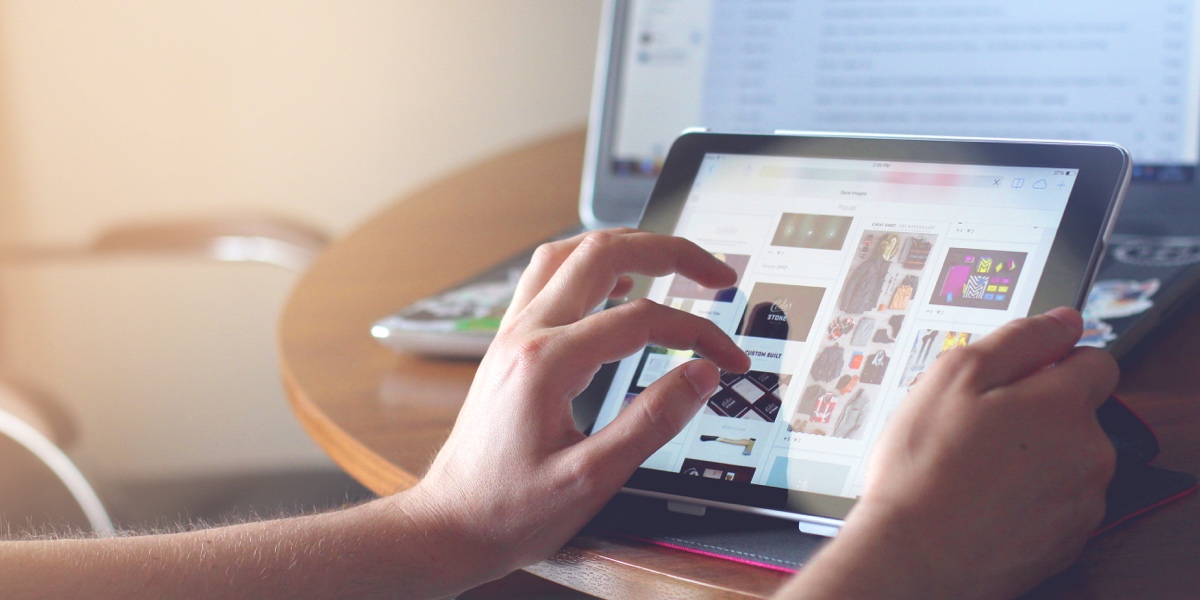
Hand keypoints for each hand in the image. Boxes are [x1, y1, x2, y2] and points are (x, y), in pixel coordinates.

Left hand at [401, 229, 749, 590]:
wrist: (448, 525)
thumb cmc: (509, 510)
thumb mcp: (591, 480)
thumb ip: (651, 422)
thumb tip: (700, 376)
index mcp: (546, 363)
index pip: (641, 319)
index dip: (697, 331)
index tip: (728, 357)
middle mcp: (524, 334)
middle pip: (602, 253)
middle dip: (669, 252)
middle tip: (716, 274)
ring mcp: (512, 334)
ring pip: (569, 252)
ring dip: (627, 247)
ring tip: (671, 261)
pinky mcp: (509, 345)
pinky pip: (549, 277)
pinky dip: (591, 266)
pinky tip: (617, 285)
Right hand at [780, 307, 1118, 599]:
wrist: (916, 554)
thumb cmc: (925, 468)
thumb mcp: (953, 376)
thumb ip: (1018, 340)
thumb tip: (1062, 321)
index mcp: (1064, 404)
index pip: (1094, 359)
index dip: (1051, 360)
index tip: (1014, 376)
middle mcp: (1089, 452)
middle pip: (1078, 412)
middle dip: (1037, 411)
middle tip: (976, 424)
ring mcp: (1082, 501)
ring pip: (1068, 459)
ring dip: (1034, 455)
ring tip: (974, 465)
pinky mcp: (1067, 540)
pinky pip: (1057, 502)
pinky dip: (1029, 497)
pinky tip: (985, 498)